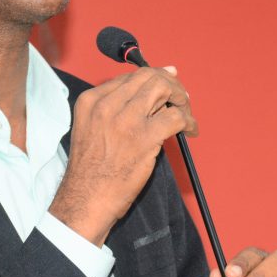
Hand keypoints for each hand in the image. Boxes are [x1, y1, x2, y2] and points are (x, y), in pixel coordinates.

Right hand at [50, 66, 196, 245]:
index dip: (153, 79)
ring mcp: (126, 119)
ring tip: (186, 114)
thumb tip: (149, 96)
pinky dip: (189, 121)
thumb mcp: (91, 128)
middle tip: (181, 98)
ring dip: (181, 99)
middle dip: (170, 84)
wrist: (86, 199)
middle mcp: (107, 104)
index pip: (129, 77)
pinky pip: (176, 117)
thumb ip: (113, 111)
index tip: (166, 87)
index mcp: (91, 100)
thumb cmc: (91, 170)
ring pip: (164, 89)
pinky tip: (189, 131)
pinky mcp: (144, 136)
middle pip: (148, 77)